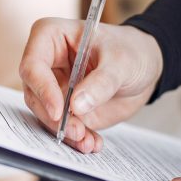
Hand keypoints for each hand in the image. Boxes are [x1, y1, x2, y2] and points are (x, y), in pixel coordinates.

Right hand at [19, 18, 163, 152]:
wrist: (147, 67)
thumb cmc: (131, 50)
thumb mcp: (121, 62)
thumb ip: (101, 82)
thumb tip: (76, 105)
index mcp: (51, 37)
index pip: (33, 64)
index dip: (43, 89)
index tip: (60, 111)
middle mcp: (47, 63)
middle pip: (35, 94)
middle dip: (54, 118)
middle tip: (77, 131)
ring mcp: (55, 87)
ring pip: (46, 114)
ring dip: (65, 132)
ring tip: (87, 141)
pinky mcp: (66, 108)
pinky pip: (63, 127)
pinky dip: (75, 139)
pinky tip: (92, 143)